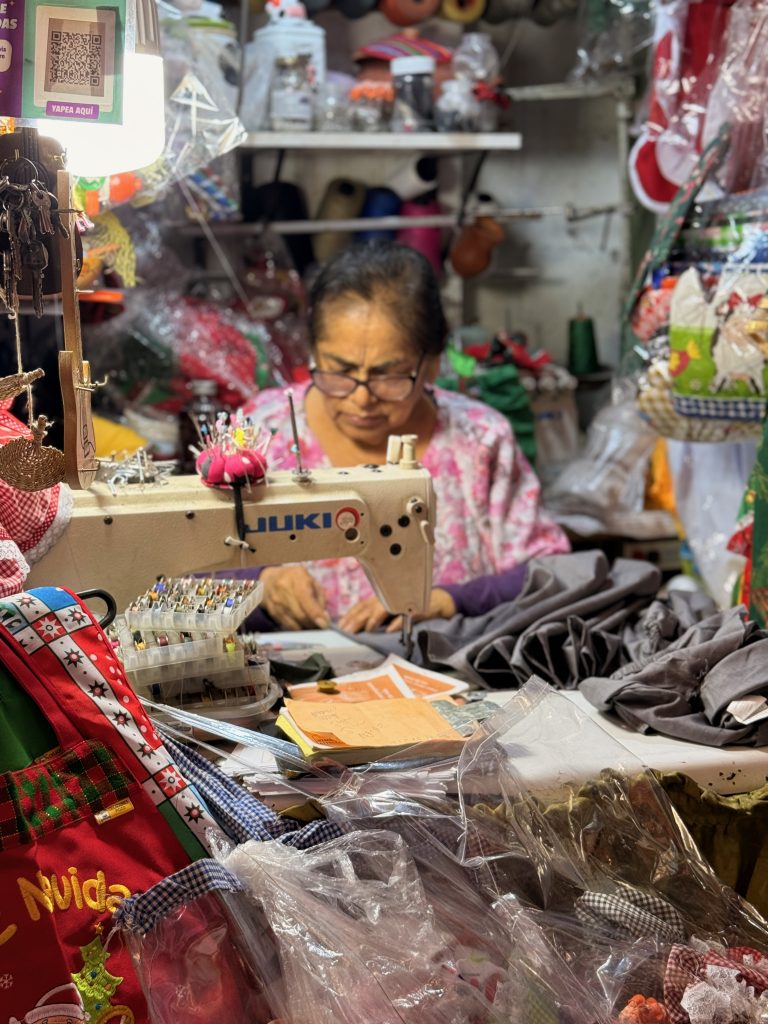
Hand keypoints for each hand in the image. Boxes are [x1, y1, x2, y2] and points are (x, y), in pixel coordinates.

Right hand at [260, 566, 329, 629]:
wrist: (270, 579)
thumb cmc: (297, 579)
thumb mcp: (312, 581)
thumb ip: (320, 598)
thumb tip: (324, 617)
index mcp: (298, 577)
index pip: (306, 598)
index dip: (316, 614)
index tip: (325, 624)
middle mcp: (284, 588)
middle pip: (300, 614)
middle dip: (313, 623)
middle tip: (321, 626)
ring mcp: (276, 601)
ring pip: (293, 622)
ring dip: (306, 627)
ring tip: (312, 625)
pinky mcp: (272, 611)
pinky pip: (286, 625)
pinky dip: (297, 628)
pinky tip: (302, 625)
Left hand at [338, 588, 456, 633]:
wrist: (439, 601)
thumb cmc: (412, 607)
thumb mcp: (392, 611)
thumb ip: (377, 617)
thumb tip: (359, 627)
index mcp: (382, 598)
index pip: (363, 605)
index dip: (351, 614)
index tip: (342, 625)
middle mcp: (391, 598)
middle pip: (370, 607)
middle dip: (358, 619)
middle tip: (348, 630)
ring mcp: (404, 602)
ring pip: (385, 608)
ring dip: (374, 619)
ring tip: (366, 629)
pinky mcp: (418, 608)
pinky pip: (406, 614)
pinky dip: (397, 622)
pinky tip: (389, 629)